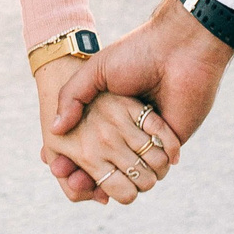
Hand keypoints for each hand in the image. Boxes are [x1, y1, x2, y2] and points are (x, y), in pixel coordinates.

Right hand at [47, 0, 233, 202]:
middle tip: (77, 182)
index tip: (59, 168)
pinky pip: (161, 165)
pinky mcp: (173, 140)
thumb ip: (73, 96)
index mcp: (110, 112)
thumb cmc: (135, 54)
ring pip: (135, 171)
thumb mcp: (96, 70)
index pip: (89, 144)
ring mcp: (151, 136)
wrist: (177, 49)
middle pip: (109, 164)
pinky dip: (146, 170)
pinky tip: (127, 175)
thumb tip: (55, 130)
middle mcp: (130, 127)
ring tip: (102, 185)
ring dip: (122, 179)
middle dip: (92, 178)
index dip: (74, 160)